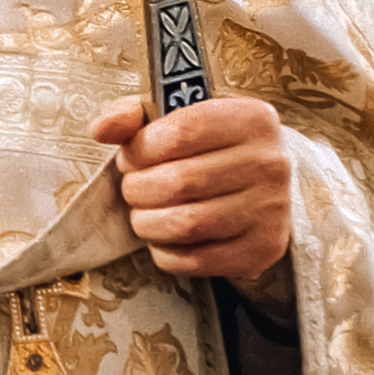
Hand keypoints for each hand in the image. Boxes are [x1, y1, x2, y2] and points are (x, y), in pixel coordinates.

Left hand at [90, 95, 291, 285]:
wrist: (261, 185)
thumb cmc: (208, 146)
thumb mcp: (177, 116)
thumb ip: (133, 114)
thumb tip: (103, 129)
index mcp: (251, 119)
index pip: (180, 132)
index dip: (140, 148)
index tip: (131, 157)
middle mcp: (269, 162)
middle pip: (178, 182)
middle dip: (137, 189)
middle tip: (134, 188)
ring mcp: (270, 209)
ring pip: (185, 223)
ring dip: (147, 222)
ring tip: (144, 212)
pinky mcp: (263, 249)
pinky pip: (196, 260)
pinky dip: (166, 252)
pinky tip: (164, 237)